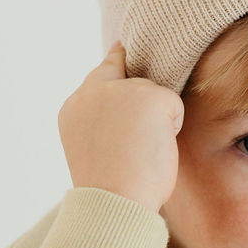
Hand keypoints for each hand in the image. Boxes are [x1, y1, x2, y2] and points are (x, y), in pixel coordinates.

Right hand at [57, 41, 184, 212]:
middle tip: (143, 112)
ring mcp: (120, 90)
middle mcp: (92, 92)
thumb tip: (141, 115)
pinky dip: (172, 129)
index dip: (113, 62)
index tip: (119, 48)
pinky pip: (174, 107)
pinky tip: (153, 149)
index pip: (98, 74)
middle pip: (128, 75)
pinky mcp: (149, 95)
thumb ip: (106, 123)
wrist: (112, 200)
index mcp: (74, 109)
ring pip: (153, 96)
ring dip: (156, 124)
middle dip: (142, 88)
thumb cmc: (109, 190)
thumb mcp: (95, 149)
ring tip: (138, 154)